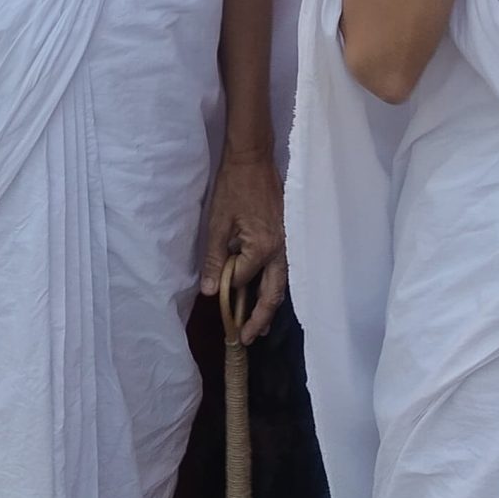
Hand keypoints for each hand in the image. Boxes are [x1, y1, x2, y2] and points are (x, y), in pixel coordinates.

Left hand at [201, 148, 284, 343]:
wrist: (253, 158)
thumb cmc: (234, 187)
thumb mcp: (218, 223)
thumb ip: (214, 258)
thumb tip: (209, 291)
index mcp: (264, 247)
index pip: (243, 280)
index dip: (228, 287)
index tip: (217, 297)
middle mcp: (282, 250)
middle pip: (273, 293)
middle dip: (261, 318)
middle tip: (250, 338)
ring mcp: (289, 243)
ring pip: (282, 283)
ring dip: (270, 305)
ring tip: (262, 328)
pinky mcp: (289, 235)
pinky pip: (284, 269)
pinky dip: (275, 285)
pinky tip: (268, 292)